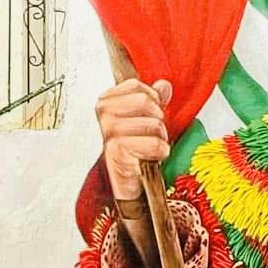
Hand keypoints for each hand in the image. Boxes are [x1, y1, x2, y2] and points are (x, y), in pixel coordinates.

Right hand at [96, 78, 171, 201]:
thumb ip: (153, 99)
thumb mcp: (144, 119)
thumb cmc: (134, 149)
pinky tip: (150, 158)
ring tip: (149, 148)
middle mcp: (103, 115)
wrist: (127, 182)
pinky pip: (155, 144)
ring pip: (154, 123)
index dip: (151, 98)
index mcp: (105, 102)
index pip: (135, 86)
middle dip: (157, 120)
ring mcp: (108, 132)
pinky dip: (160, 152)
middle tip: (151, 134)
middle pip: (145, 101)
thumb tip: (164, 85)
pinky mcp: (117, 151)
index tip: (149, 114)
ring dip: (160, 138)